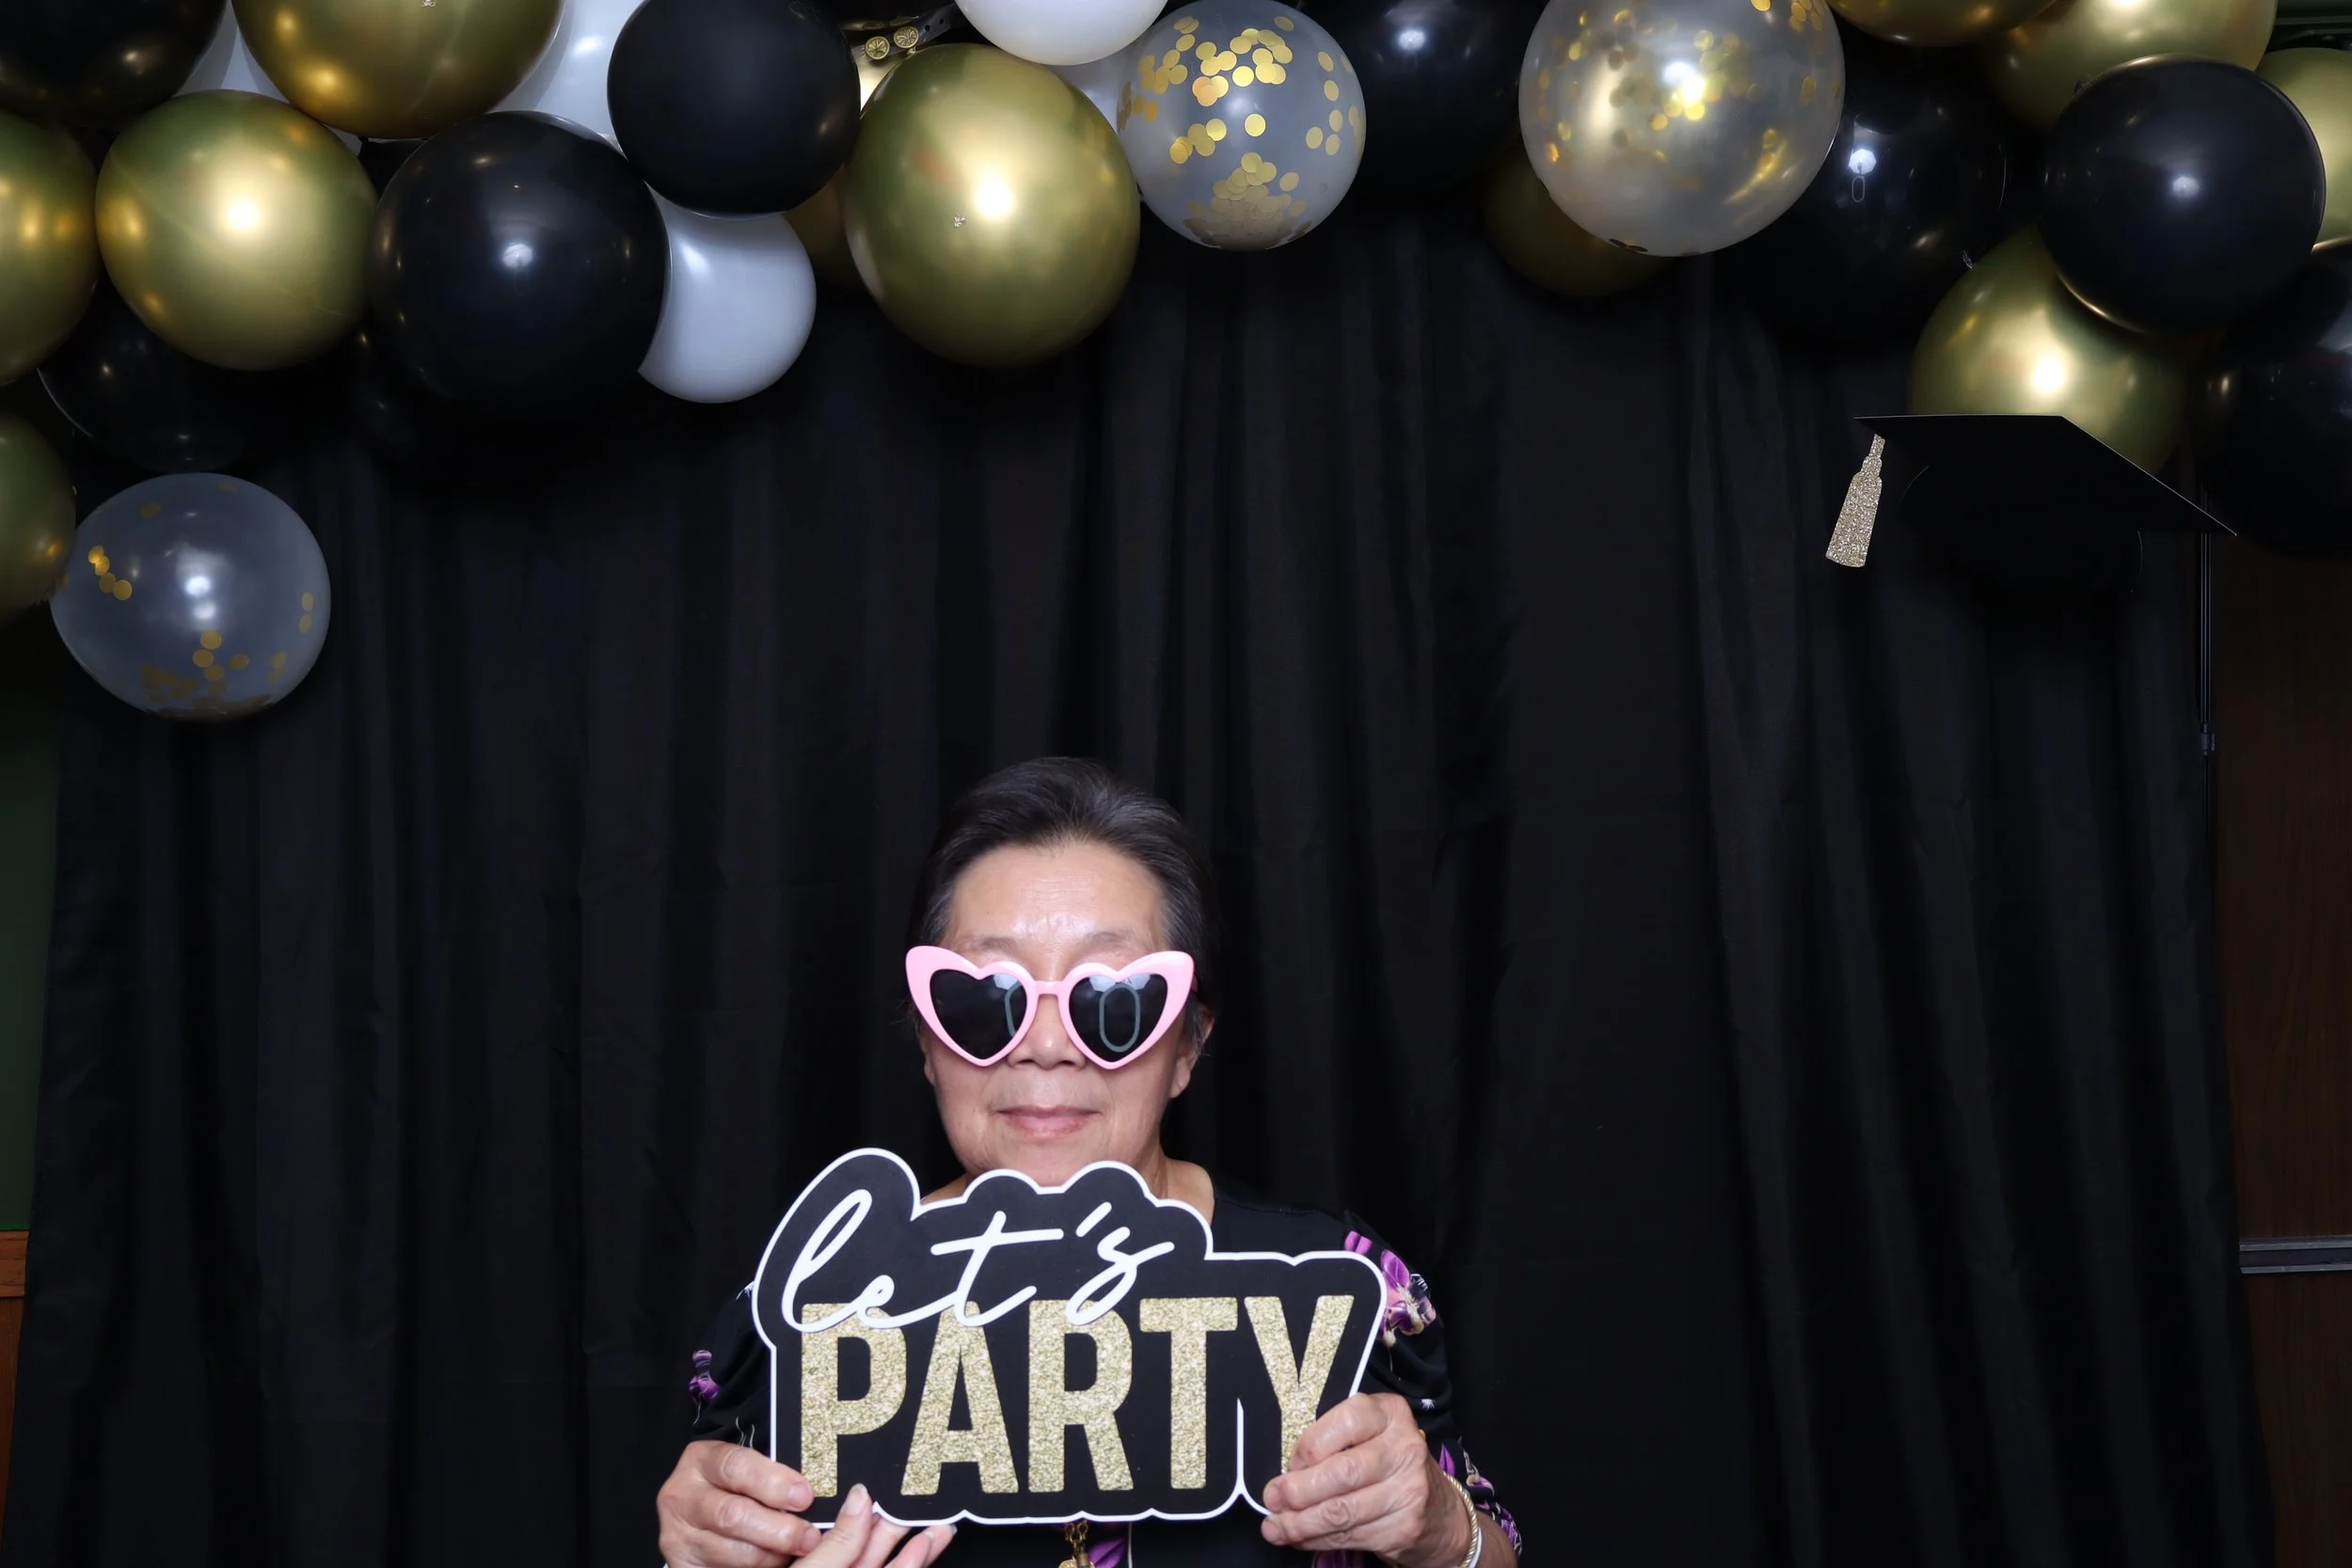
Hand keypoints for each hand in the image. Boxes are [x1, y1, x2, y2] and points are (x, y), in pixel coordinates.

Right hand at [657, 1441, 955, 1567]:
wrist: (697, 1511)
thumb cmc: (739, 1485)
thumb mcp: (753, 1469)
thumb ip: (782, 1476)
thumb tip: (846, 1490)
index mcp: (704, 1459)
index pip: (737, 1466)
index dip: (774, 1482)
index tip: (807, 1496)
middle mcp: (682, 1495)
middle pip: (732, 1514)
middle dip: (779, 1529)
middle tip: (812, 1537)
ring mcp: (679, 1534)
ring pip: (731, 1550)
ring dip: (771, 1555)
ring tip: (802, 1553)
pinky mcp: (682, 1563)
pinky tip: (778, 1563)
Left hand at [1258, 1394, 1467, 1567]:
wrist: (1439, 1514)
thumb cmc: (1388, 1466)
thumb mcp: (1369, 1437)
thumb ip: (1333, 1443)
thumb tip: (1286, 1474)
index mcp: (1390, 1414)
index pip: (1344, 1423)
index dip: (1309, 1447)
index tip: (1289, 1465)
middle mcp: (1404, 1448)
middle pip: (1342, 1472)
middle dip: (1298, 1490)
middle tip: (1272, 1499)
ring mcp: (1409, 1491)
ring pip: (1341, 1510)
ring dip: (1300, 1523)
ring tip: (1276, 1526)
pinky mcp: (1404, 1528)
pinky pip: (1349, 1536)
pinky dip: (1317, 1539)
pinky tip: (1300, 1538)